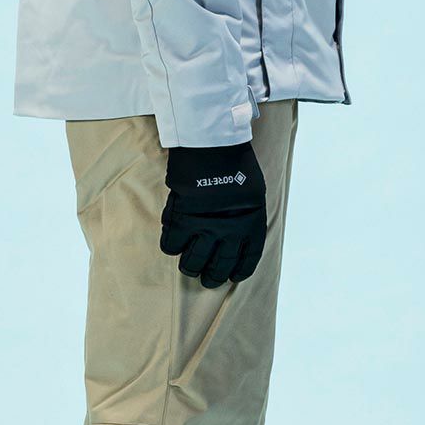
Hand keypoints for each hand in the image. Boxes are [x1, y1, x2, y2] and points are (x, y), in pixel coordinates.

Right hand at [161, 141, 267, 286]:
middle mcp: (230, 233)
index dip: (238, 272)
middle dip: (212, 277)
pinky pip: (171, 246)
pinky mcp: (182, 221)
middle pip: (219, 268)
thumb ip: (245, 214)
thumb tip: (235, 230)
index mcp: (251, 225)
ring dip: (190, 267)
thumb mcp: (253, 191)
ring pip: (193, 263)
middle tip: (205, 278)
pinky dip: (171, 246)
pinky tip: (173, 241)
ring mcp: (205, 230)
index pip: (247, 260)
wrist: (214, 146)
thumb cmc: (236, 162)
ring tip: (188, 265)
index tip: (232, 276)